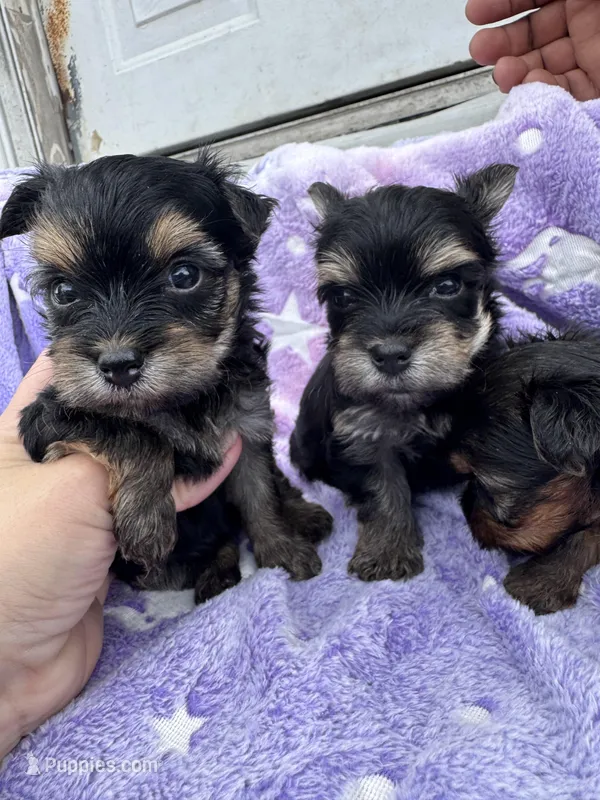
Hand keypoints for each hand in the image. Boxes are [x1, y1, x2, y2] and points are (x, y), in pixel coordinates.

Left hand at [0, 354, 241, 756]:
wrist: (4, 665)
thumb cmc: (20, 555)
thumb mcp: (78, 486)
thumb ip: (150, 459)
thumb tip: (224, 443)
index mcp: (30, 427)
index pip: (77, 369)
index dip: (122, 353)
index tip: (177, 336)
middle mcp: (61, 456)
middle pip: (120, 417)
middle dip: (166, 402)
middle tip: (221, 378)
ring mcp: (87, 499)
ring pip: (143, 463)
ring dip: (181, 450)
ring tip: (231, 417)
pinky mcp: (112, 539)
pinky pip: (155, 506)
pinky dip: (187, 492)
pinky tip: (222, 468)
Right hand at [467, 0, 599, 99]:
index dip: (506, 5)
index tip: (475, 13)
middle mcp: (592, 27)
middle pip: (536, 35)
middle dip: (503, 43)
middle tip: (480, 50)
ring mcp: (594, 62)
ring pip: (544, 67)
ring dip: (516, 73)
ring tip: (503, 74)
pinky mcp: (596, 95)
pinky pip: (562, 96)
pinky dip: (540, 94)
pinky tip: (529, 87)